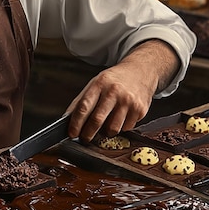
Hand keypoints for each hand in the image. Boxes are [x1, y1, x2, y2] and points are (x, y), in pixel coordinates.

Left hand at [65, 40, 179, 141]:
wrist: (140, 71)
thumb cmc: (114, 80)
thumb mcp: (95, 84)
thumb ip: (81, 101)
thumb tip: (67, 119)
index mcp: (99, 84)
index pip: (84, 107)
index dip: (76, 123)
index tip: (72, 133)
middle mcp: (114, 92)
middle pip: (97, 120)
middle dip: (88, 134)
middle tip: (84, 138)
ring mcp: (128, 101)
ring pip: (112, 128)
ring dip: (106, 132)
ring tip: (105, 125)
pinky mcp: (140, 110)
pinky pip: (126, 128)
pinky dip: (120, 127)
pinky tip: (121, 117)